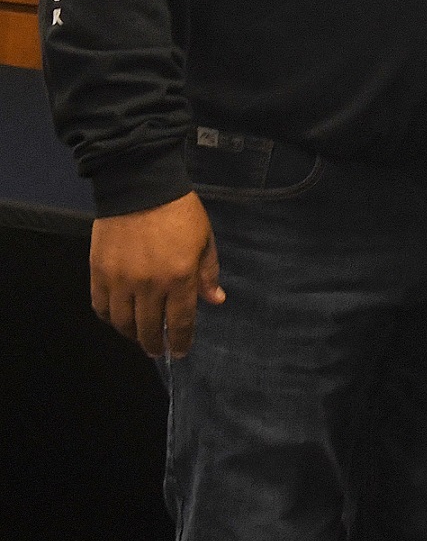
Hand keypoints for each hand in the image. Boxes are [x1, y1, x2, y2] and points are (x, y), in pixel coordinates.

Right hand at [89, 192, 223, 357]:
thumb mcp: (205, 241)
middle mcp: (149, 285)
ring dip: (131, 334)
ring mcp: (121, 281)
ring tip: (139, 336)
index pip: (181, 321)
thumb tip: (215, 301)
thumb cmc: (180, 213)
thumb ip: (208, 274)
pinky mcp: (99, 273)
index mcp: (180, 278)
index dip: (181, 341)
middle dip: (154, 344)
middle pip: (149, 327)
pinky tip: (118, 319)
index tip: (180, 352)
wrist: (141, 188)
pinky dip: (109, 318)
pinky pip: (100, 306)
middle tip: (157, 350)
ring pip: (122, 322)